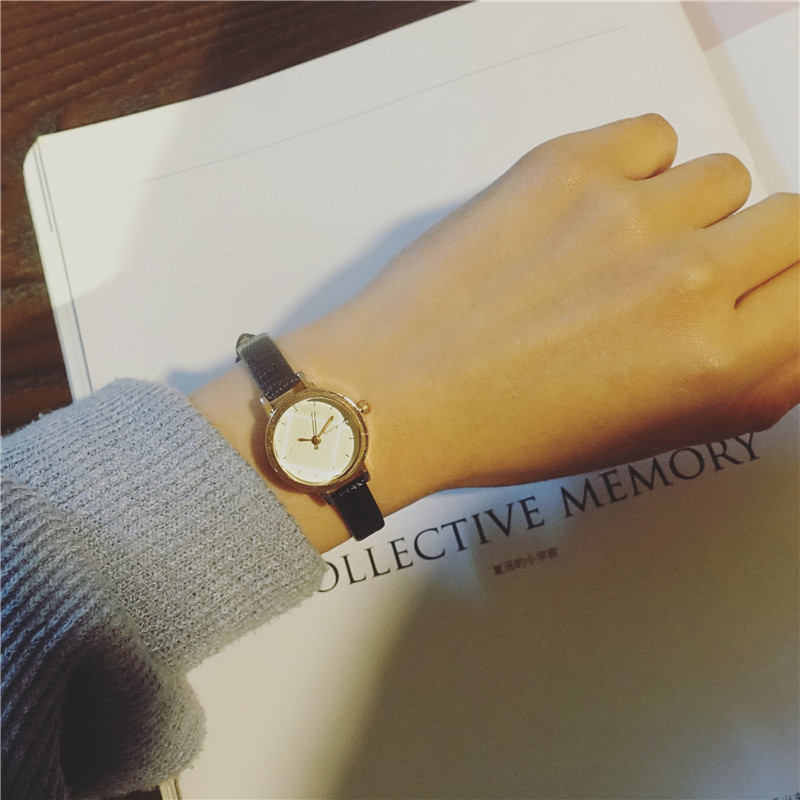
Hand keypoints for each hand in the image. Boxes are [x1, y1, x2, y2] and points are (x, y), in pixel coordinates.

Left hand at [278, 114, 798, 517]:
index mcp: (714, 363)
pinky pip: (653, 135)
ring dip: (685, 208)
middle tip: (687, 271)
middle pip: (791, 219)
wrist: (401, 392)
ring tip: (616, 246)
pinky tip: (584, 211)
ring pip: (721, 175)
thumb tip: (790, 339)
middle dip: (751, 247)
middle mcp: (685, 280)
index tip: (753, 292)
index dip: (782, 292)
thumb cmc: (507, 430)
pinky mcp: (567, 165)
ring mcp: (627, 212)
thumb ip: (741, 390)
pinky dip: (633, 167)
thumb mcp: (643, 436)